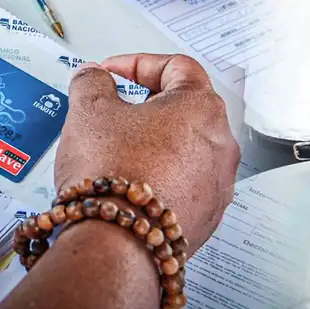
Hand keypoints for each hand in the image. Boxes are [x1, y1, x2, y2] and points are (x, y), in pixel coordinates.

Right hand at [55, 54, 239, 252]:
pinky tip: (131, 186)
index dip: (138, 63)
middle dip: (147, 106)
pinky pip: (185, 185)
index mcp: (201, 107)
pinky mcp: (207, 216)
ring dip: (155, 144)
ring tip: (118, 152)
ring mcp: (218, 183)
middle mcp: (220, 144)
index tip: (113, 72)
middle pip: (186, 109)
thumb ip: (92, 83)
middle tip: (115, 112)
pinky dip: (161, 178)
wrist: (116, 245)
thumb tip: (94, 76)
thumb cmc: (113, 177)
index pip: (177, 66)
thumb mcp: (89, 112)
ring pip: (187, 150)